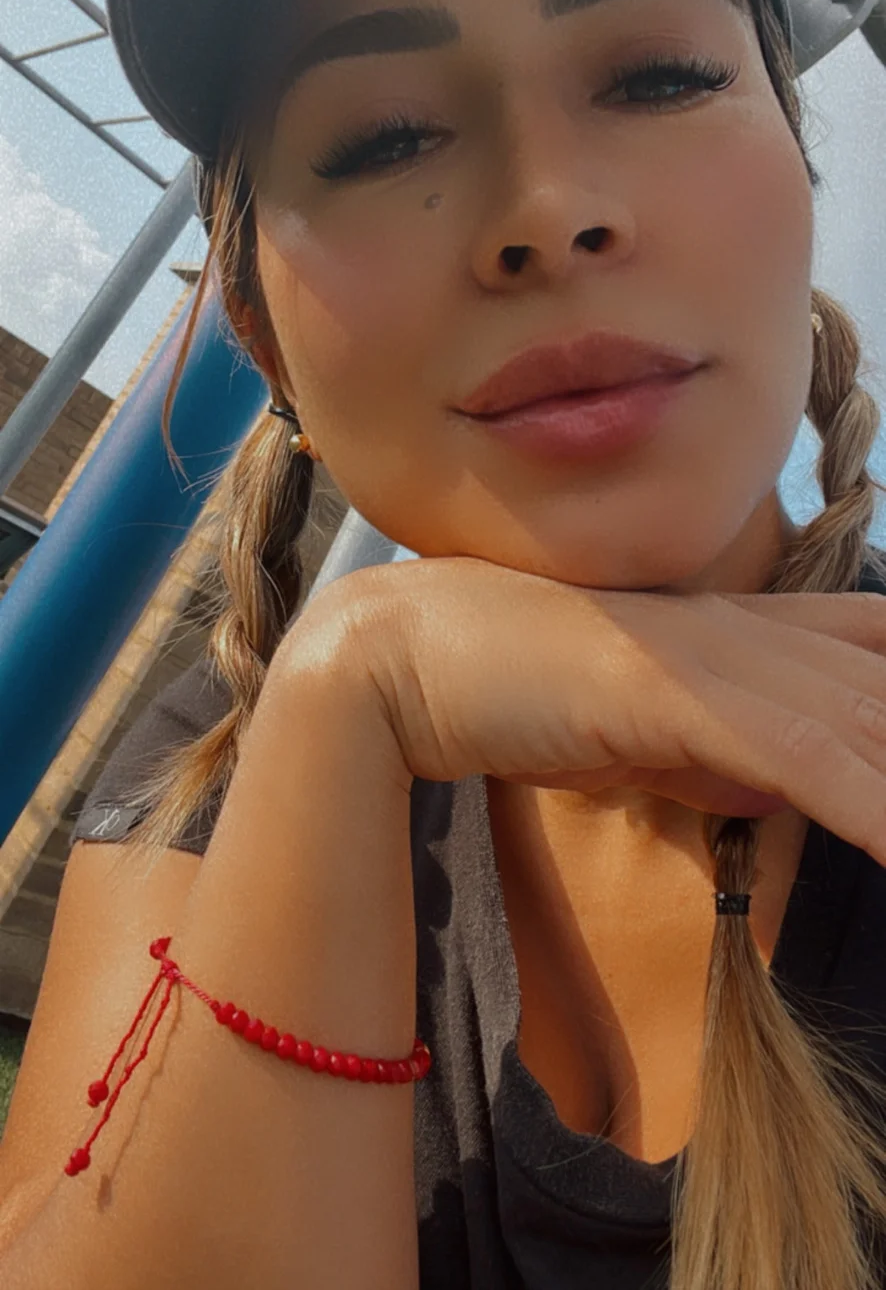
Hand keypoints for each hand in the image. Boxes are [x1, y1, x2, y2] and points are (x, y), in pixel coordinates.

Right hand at [290, 559, 885, 862]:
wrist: (405, 656)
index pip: (880, 651)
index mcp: (748, 635)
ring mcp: (718, 654)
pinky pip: (804, 755)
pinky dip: (870, 803)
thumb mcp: (645, 731)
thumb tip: (772, 790)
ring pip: (868, 724)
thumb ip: (720, 752)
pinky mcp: (676, 688)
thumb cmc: (518, 691)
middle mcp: (752, 632)